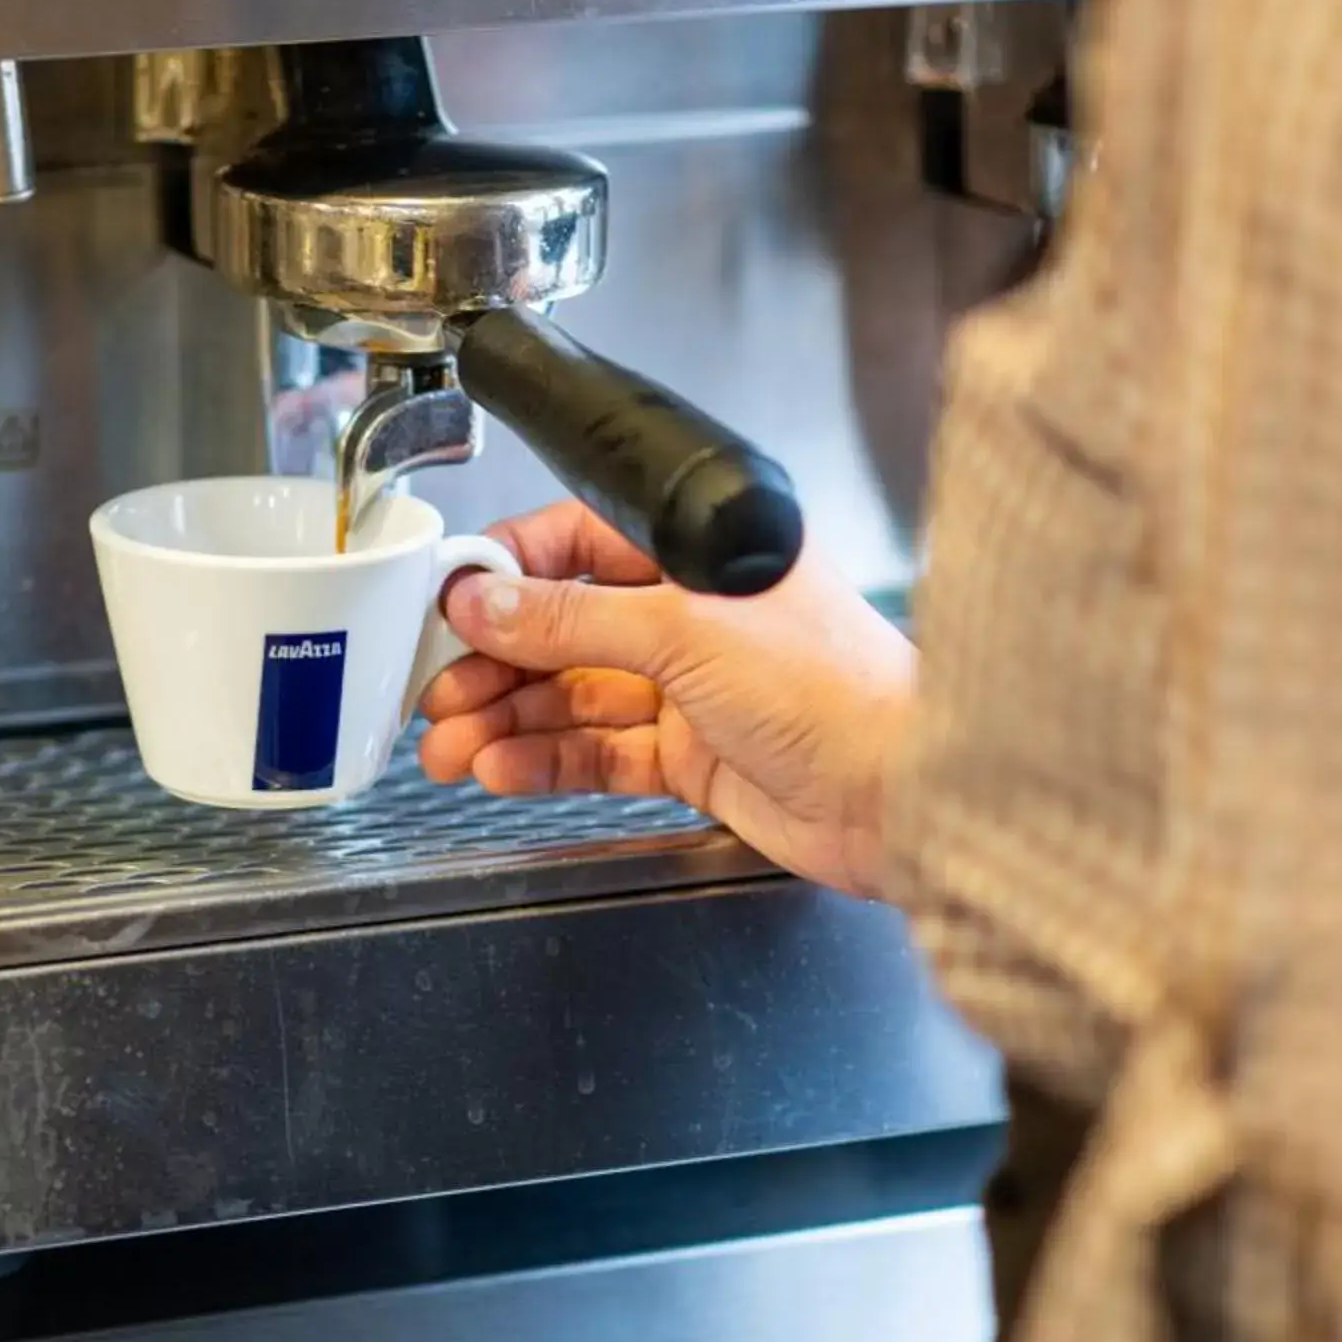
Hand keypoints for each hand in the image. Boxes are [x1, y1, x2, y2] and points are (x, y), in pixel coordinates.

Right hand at [418, 500, 915, 896]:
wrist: (907, 799)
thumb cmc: (840, 693)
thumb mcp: (685, 635)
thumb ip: (573, 622)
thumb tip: (485, 602)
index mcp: (701, 553)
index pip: (578, 542)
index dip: (508, 573)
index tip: (448, 604)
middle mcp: (694, 614)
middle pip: (564, 628)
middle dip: (492, 661)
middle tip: (433, 690)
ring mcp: (692, 688)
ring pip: (572, 696)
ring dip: (506, 719)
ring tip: (449, 748)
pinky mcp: (692, 756)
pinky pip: (598, 753)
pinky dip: (546, 762)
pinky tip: (501, 769)